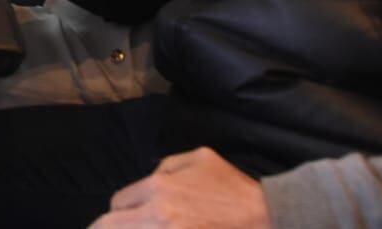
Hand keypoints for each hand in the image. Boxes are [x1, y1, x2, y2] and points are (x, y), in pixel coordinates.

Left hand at [92, 148, 271, 228]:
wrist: (270, 217)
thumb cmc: (235, 188)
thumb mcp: (199, 160)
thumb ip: (166, 168)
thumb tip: (149, 181)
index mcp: (158, 189)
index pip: (117, 204)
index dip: (118, 213)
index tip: (120, 219)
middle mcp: (159, 216)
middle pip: (111, 227)